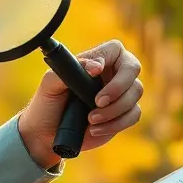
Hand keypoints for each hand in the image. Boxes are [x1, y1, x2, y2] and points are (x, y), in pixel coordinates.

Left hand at [18, 40, 143, 166]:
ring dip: (114, 110)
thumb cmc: (47, 103)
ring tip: (90, 120)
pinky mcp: (123, 114)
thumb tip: (96, 67)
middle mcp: (112, 73)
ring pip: (135, 94)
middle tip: (98, 102)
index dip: (111, 58)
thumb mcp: (50, 84)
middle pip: (133, 69)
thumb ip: (70, 70)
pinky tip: (95, 129)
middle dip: (118, 88)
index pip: (115, 49)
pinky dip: (115, 124)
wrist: (46, 133)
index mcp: (96, 60)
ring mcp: (120, 94)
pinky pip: (133, 115)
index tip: (96, 72)